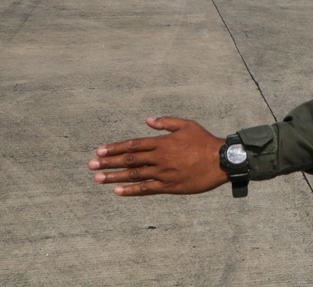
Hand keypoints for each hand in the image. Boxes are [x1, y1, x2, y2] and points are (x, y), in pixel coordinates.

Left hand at [88, 116, 227, 195]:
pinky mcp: (169, 187)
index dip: (115, 148)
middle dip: (108, 162)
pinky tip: (117, 191)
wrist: (221, 161)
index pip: (133, 145)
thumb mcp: (187, 125)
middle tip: (90, 165)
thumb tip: (148, 120)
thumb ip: (166, 122)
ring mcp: (163, 173)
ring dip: (113, 177)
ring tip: (97, 178)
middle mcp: (159, 158)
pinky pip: (146, 189)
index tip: (99, 150)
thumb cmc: (205, 141)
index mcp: (162, 142)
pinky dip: (130, 190)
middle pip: (129, 160)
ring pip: (134, 175)